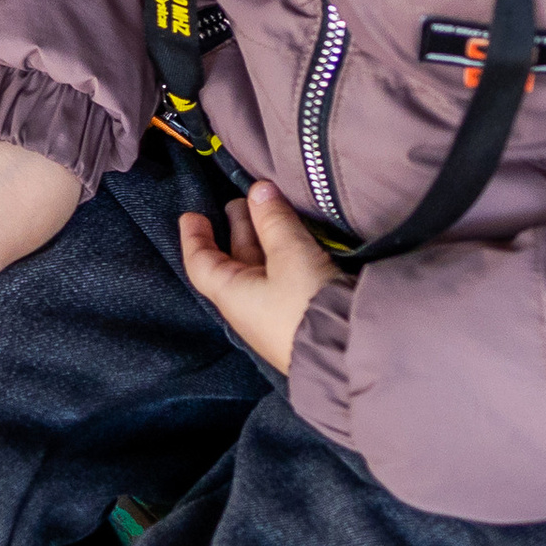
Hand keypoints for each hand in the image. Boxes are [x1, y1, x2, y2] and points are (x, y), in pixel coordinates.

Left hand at [179, 182, 335, 374]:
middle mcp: (250, 307)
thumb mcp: (290, 254)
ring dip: (264, 239)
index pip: (202, 263)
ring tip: (269, 209)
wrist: (353, 355)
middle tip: (242, 200)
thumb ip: (273, 220)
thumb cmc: (309, 304)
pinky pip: (283, 280)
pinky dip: (284, 255)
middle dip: (238, 229)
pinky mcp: (302, 318)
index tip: (192, 215)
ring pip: (262, 269)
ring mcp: (276, 315)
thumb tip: (259, 191)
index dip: (195, 237)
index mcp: (233, 295)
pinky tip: (295, 240)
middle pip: (235, 262)